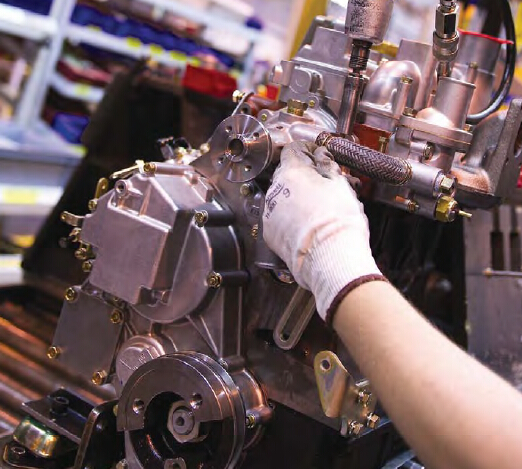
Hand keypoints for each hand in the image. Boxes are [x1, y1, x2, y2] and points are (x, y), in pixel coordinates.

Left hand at [263, 141, 382, 321]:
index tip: (316, 157)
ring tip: (316, 209)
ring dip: (294, 198)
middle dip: (302, 176)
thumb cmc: (339, 223)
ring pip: (280, 197)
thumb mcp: (341, 185)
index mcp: (293, 173)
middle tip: (322, 185)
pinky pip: (277, 219)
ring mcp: (270, 213)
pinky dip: (287, 219)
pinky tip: (305, 225)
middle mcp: (275, 190)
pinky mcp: (269, 233)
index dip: (308, 151)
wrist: (331, 257)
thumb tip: (322, 156)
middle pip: (286, 174)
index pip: (293, 150)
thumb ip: (328, 166)